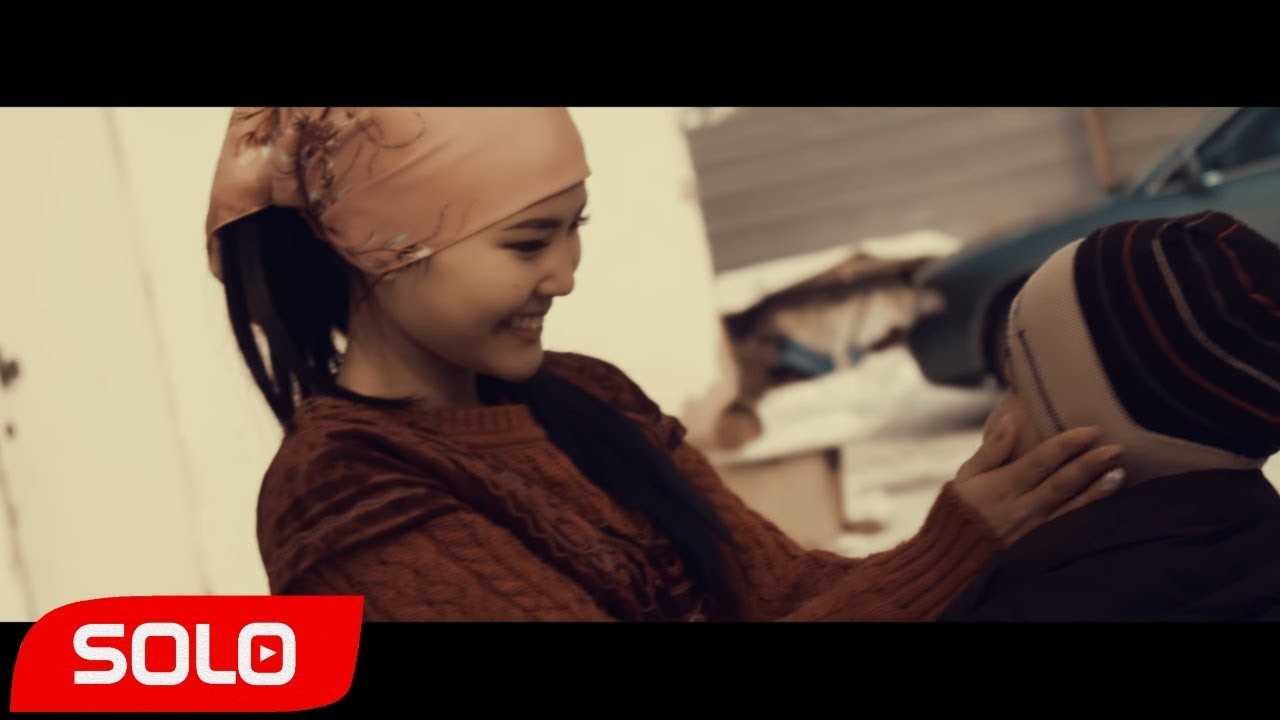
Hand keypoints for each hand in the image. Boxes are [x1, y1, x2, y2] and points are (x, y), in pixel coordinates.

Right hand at [951, 415, 1125, 545]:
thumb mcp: (965, 477)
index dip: (1068, 444)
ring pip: (1073, 509)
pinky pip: (1070, 531)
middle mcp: (1022, 509)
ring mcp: (1034, 532)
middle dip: (1091, 464)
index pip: (1041, 461)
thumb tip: (1010, 419)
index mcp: (1003, 487)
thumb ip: (990, 449)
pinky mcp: (1042, 549)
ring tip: (1120, 474)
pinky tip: (1107, 507)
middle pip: (1063, 483)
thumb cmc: (959, 513)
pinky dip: (1090, 518)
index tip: (1092, 430)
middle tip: (1117, 448)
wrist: (952, 561)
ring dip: (1098, 491)